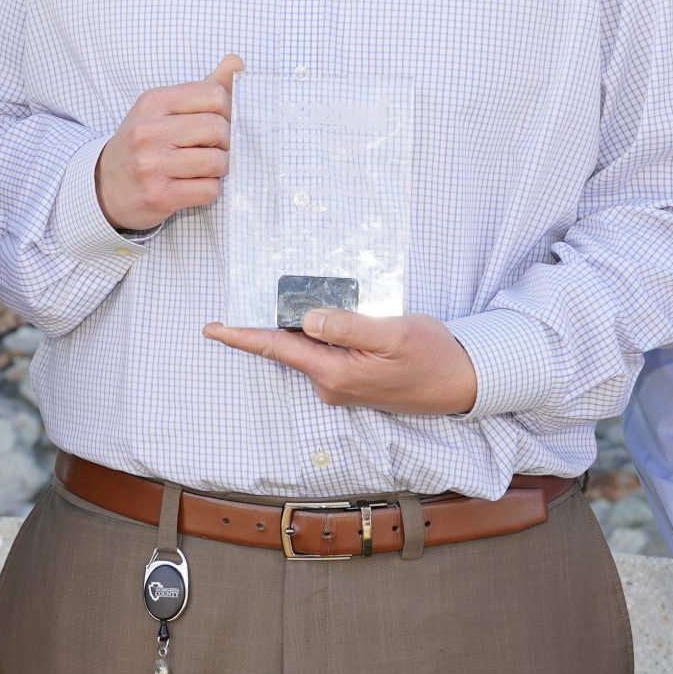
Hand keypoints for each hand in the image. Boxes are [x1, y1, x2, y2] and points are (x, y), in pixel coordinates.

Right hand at [96, 56, 241, 230]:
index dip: (227, 110)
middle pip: (218, 128)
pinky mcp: (159, 195)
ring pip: (217, 161)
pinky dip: (210, 189)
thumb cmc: (143, 144)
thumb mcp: (162, 109)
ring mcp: (152, 165)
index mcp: (153, 102)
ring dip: (220, 168)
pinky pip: (208, 190)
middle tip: (214, 148)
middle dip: (226, 142)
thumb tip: (237, 61)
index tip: (218, 122)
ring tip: (206, 168)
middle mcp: (149, 131)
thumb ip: (203, 87)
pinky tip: (195, 185)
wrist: (104, 186)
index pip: (214, 94)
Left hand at [202, 308, 478, 415]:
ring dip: (307, 325)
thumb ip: (347, 326)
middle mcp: (330, 384)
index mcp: (335, 372)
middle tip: (274, 288)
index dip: (241, 337)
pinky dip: (325, 332)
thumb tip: (307, 320)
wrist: (461, 382)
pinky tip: (338, 315)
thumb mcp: (392, 333)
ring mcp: (341, 385)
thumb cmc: (431, 356)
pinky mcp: (353, 381)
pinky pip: (327, 352)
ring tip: (321, 298)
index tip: (211, 327)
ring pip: (310, 347)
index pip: (277, 349)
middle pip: (290, 346)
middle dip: (278, 320)